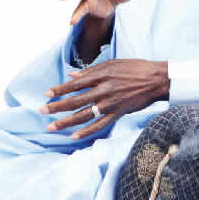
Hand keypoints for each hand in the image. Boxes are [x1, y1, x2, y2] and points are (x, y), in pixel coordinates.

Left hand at [39, 59, 169, 138]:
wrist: (156, 79)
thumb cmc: (134, 68)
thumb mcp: (112, 63)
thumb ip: (91, 71)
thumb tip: (72, 75)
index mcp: (101, 75)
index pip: (75, 84)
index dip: (60, 89)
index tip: (47, 94)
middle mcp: (104, 90)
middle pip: (75, 100)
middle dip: (57, 107)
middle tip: (42, 110)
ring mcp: (111, 104)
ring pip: (84, 115)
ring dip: (66, 122)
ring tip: (51, 126)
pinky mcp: (118, 113)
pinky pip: (100, 125)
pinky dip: (87, 131)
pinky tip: (74, 136)